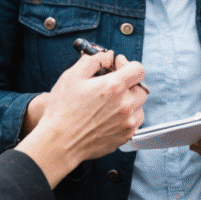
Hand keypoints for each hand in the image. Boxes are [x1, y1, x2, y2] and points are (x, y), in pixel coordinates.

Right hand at [16, 52, 146, 186]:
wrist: (59, 142)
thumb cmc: (63, 110)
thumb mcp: (73, 76)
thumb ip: (94, 60)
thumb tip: (108, 56)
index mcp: (115, 87)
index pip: (139, 69)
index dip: (128, 64)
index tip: (118, 66)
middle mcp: (125, 105)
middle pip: (141, 88)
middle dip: (129, 83)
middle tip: (113, 83)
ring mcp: (127, 123)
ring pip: (140, 106)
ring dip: (130, 100)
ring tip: (112, 101)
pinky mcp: (125, 137)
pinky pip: (135, 122)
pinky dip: (128, 117)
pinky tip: (111, 116)